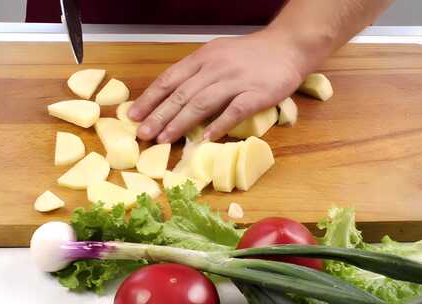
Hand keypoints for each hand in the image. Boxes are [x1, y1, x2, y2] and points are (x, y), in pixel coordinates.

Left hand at [127, 29, 308, 142]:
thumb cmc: (250, 54)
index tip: (133, 115)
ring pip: (202, 103)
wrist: (288, 46)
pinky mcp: (256, 93)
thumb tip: (172, 98)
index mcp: (203, 58)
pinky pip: (234, 111)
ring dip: (180, 123)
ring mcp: (236, 80)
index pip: (170, 79)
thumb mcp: (217, 54)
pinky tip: (206, 139)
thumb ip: (197, 73)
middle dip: (159, 116)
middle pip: (181, 94)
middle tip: (143, 134)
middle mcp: (215, 68)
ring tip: (164, 139)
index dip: (150, 98)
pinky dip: (219, 125)